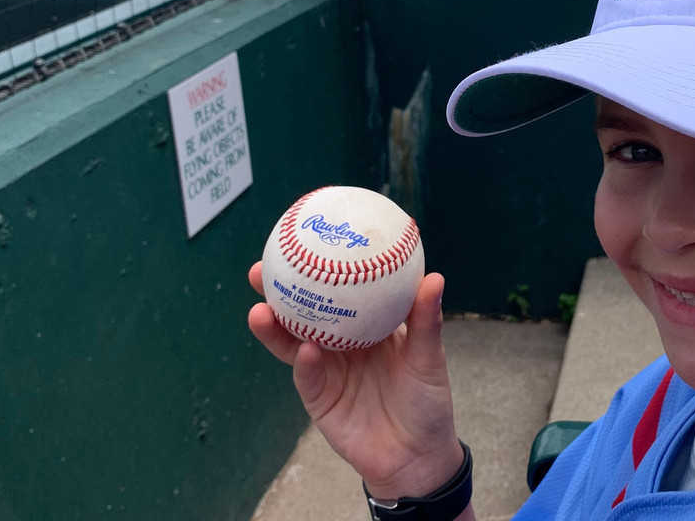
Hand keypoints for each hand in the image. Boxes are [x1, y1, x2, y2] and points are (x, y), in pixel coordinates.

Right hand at [248, 263, 464, 499]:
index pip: (337, 288)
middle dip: (279, 289)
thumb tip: (433, 276)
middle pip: (303, 310)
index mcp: (366, 323)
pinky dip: (305, 364)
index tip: (303, 238)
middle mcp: (340, 341)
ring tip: (262, 308)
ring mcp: (327, 369)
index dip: (318, 264)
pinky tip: (304, 350)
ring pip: (293, 342)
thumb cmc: (428, 401)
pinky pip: (309, 377)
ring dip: (275, 326)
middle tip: (261, 268)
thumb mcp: (429, 357)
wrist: (418, 456)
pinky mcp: (320, 398)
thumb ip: (426, 321)